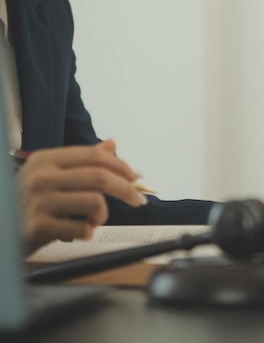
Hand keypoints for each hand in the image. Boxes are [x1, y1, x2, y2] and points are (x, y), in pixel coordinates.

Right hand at [16, 139, 146, 254]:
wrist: (2, 232)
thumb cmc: (28, 204)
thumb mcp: (50, 176)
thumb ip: (81, 161)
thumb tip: (111, 144)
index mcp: (45, 159)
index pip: (93, 155)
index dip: (120, 166)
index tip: (135, 177)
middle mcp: (40, 177)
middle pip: (100, 177)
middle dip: (126, 189)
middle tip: (137, 199)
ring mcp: (39, 201)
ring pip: (95, 201)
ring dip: (103, 215)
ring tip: (94, 220)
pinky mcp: (39, 226)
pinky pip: (82, 228)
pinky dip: (88, 232)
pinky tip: (79, 232)